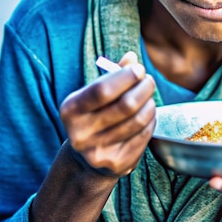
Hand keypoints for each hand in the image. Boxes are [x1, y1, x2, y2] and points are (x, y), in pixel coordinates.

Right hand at [60, 51, 155, 178]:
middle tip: (149, 81)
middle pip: (126, 106)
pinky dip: (151, 121)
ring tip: (149, 98)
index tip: (139, 69)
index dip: (125, 77)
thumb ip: (112, 74)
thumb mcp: (94, 94)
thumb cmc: (94, 115)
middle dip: (143, 88)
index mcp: (71, 110)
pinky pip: (144, 136)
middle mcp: (80, 133)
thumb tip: (132, 57)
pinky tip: (147, 115)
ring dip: (150, 104)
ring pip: (138, 121)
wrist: (87, 159)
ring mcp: (98, 152)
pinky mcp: (116, 164)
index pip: (102, 90)